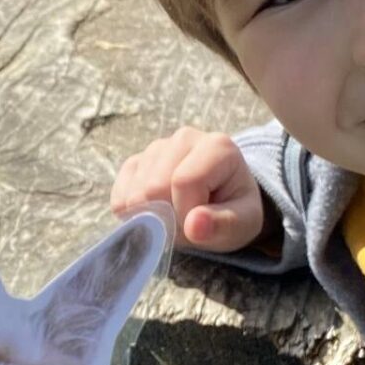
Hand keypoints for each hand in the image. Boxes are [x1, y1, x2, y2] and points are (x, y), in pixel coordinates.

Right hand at [111, 128, 266, 253]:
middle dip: (168, 218)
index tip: (200, 224)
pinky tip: (156, 213)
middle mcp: (184, 138)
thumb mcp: (244, 224)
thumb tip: (194, 226)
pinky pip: (120, 197)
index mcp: (217, 146)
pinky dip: (134, 215)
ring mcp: (156, 148)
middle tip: (187, 224)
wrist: (223, 203)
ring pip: (135, 193)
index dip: (187, 212)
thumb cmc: (235, 211)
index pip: (184, 181)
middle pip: (154, 187)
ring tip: (175, 217)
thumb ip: (224, 225)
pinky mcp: (135, 163)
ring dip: (152, 218)